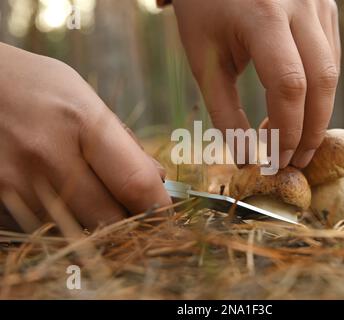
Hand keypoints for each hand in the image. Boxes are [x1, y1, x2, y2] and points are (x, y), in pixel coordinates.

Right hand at [0, 43, 170, 231]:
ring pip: (77, 230)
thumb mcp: (84, 98)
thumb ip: (123, 143)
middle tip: (129, 205)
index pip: (135, 184)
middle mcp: (47, 156)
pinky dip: (60, 218)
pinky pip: (44, 229)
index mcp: (82, 122)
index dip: (159, 206)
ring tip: (82, 187)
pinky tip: (54, 191)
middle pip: (109, 219)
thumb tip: (157, 182)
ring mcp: (16, 183)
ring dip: (91, 219)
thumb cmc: (35, 88)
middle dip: (128, 219)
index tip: (167, 214)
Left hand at [173, 0, 339, 167]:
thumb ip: (224, 111)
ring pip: (331, 70)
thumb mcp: (205, 59)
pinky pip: (330, 56)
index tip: (277, 160)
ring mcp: (318, 2)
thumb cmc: (204, 10)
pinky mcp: (325, 4)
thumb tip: (245, 158)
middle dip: (312, 130)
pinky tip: (300, 107)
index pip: (288, 85)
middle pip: (322, 81)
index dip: (287, 130)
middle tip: (296, 161)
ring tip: (296, 141)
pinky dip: (318, 90)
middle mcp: (300, 4)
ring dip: (318, 113)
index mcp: (263, 15)